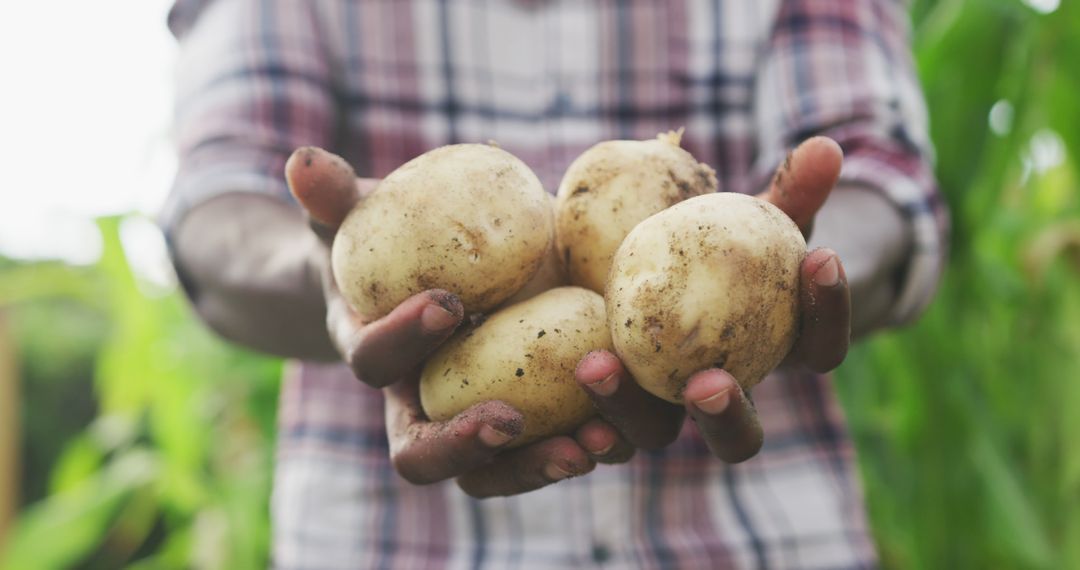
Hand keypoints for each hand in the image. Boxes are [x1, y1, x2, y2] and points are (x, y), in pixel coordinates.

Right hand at [285, 146, 633, 496]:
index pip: (371, 363)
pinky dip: (591, 441)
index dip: (401, 340)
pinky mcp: (529, 419)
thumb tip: (302, 159)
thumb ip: (332, 196)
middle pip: (425, 456)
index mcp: (375, 353)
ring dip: (541, 465)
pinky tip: (626, 422)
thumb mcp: (361, 215)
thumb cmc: (391, 241)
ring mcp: (473, 420)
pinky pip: (554, 449)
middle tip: (510, 419)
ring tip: (593, 440)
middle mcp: (419, 403)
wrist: (434, 276)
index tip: (447, 301)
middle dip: (465, 445)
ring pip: (494, 474)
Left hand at [575, 137, 851, 462]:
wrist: (649, 269)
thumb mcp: (751, 220)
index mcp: (771, 357)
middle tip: (707, 383)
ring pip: (654, 434)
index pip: (819, 348)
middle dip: (725, 415)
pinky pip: (593, 427)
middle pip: (738, 436)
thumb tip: (826, 146)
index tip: (820, 256)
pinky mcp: (603, 408)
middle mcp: (718, 399)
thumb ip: (789, 192)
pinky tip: (554, 404)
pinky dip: (576, 422)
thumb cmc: (715, 244)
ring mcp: (658, 410)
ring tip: (595, 367)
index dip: (830, 310)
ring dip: (627, 411)